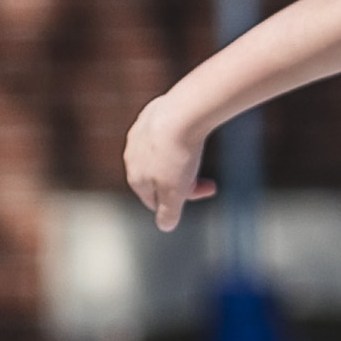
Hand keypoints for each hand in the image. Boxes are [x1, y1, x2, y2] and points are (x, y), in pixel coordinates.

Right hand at [123, 93, 218, 231]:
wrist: (182, 113)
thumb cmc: (178, 155)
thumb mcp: (175, 193)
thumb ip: (169, 213)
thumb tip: (165, 227)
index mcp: (136, 178)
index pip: (153, 201)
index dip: (178, 202)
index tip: (202, 192)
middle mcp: (132, 155)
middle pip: (159, 177)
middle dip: (184, 181)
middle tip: (209, 182)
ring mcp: (140, 133)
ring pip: (162, 153)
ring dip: (181, 159)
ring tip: (198, 155)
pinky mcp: (151, 113)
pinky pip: (165, 132)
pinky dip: (179, 137)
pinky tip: (192, 134)